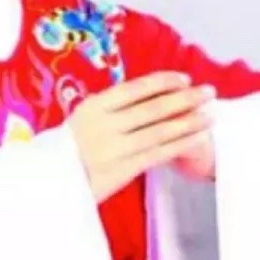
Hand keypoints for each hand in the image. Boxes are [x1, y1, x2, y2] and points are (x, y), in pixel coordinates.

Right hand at [67, 72, 215, 202]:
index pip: (134, 88)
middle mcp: (105, 124)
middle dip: (185, 99)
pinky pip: (158, 154)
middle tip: (209, 91)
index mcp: (93, 106)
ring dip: (189, 121)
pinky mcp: (123, 170)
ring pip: (160, 131)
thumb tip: (146, 94)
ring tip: (211, 114)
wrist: (48, 182)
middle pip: (152, 108)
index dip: (162, 82)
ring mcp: (114, 148)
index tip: (185, 78)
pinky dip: (181, 144)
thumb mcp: (82, 119)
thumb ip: (110, 108)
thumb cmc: (68, 149)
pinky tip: (198, 138)